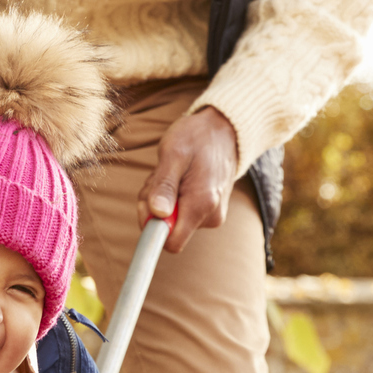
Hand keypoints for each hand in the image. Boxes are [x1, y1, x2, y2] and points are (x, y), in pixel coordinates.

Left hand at [139, 106, 238, 252]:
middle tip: (159, 177)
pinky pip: (181, 213)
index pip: (172, 242)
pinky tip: (181, 177)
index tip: (147, 202)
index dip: (152, 227)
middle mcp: (211, 215)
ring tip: (173, 172)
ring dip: (163, 199)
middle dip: (154, 206)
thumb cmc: (196, 137)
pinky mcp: (210, 211)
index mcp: (202, 204)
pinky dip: (173, 197)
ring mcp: (212, 214)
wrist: (224, 130)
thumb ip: (164, 186)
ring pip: (172, 220)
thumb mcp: (173, 154)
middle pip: (168, 230)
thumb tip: (157, 214)